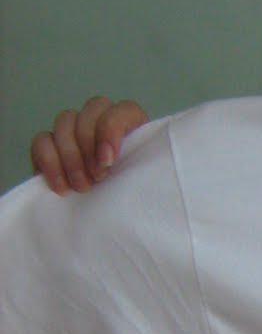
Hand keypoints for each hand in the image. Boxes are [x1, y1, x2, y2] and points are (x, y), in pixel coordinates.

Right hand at [30, 96, 149, 194]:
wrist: (110, 225)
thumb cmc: (135, 205)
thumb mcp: (148, 188)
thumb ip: (147, 170)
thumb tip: (127, 162)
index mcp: (133, 128)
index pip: (123, 109)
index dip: (112, 129)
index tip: (108, 161)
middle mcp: (103, 123)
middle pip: (92, 109)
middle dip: (91, 144)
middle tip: (98, 178)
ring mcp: (74, 132)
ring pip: (65, 120)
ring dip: (71, 156)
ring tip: (82, 187)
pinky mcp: (50, 147)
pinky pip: (41, 140)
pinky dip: (49, 162)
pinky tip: (61, 187)